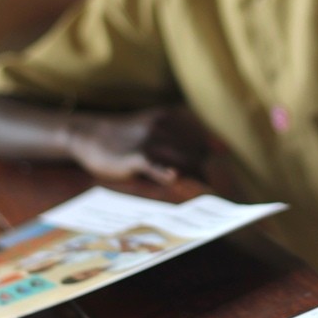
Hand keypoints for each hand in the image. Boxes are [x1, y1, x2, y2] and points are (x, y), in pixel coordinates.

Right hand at [66, 106, 214, 183]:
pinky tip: (174, 177)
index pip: (205, 141)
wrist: (88, 132)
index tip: (228, 184)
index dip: (218, 163)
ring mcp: (149, 140)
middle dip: (210, 176)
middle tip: (220, 197)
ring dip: (197, 181)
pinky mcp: (134, 156)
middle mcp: (164, 126)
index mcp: (173, 116)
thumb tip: (223, 149)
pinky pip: (154, 164)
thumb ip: (186, 137)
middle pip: (198, 154)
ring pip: (182, 162)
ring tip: (209, 201)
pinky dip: (164, 171)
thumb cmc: (128, 135)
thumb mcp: (157, 126)